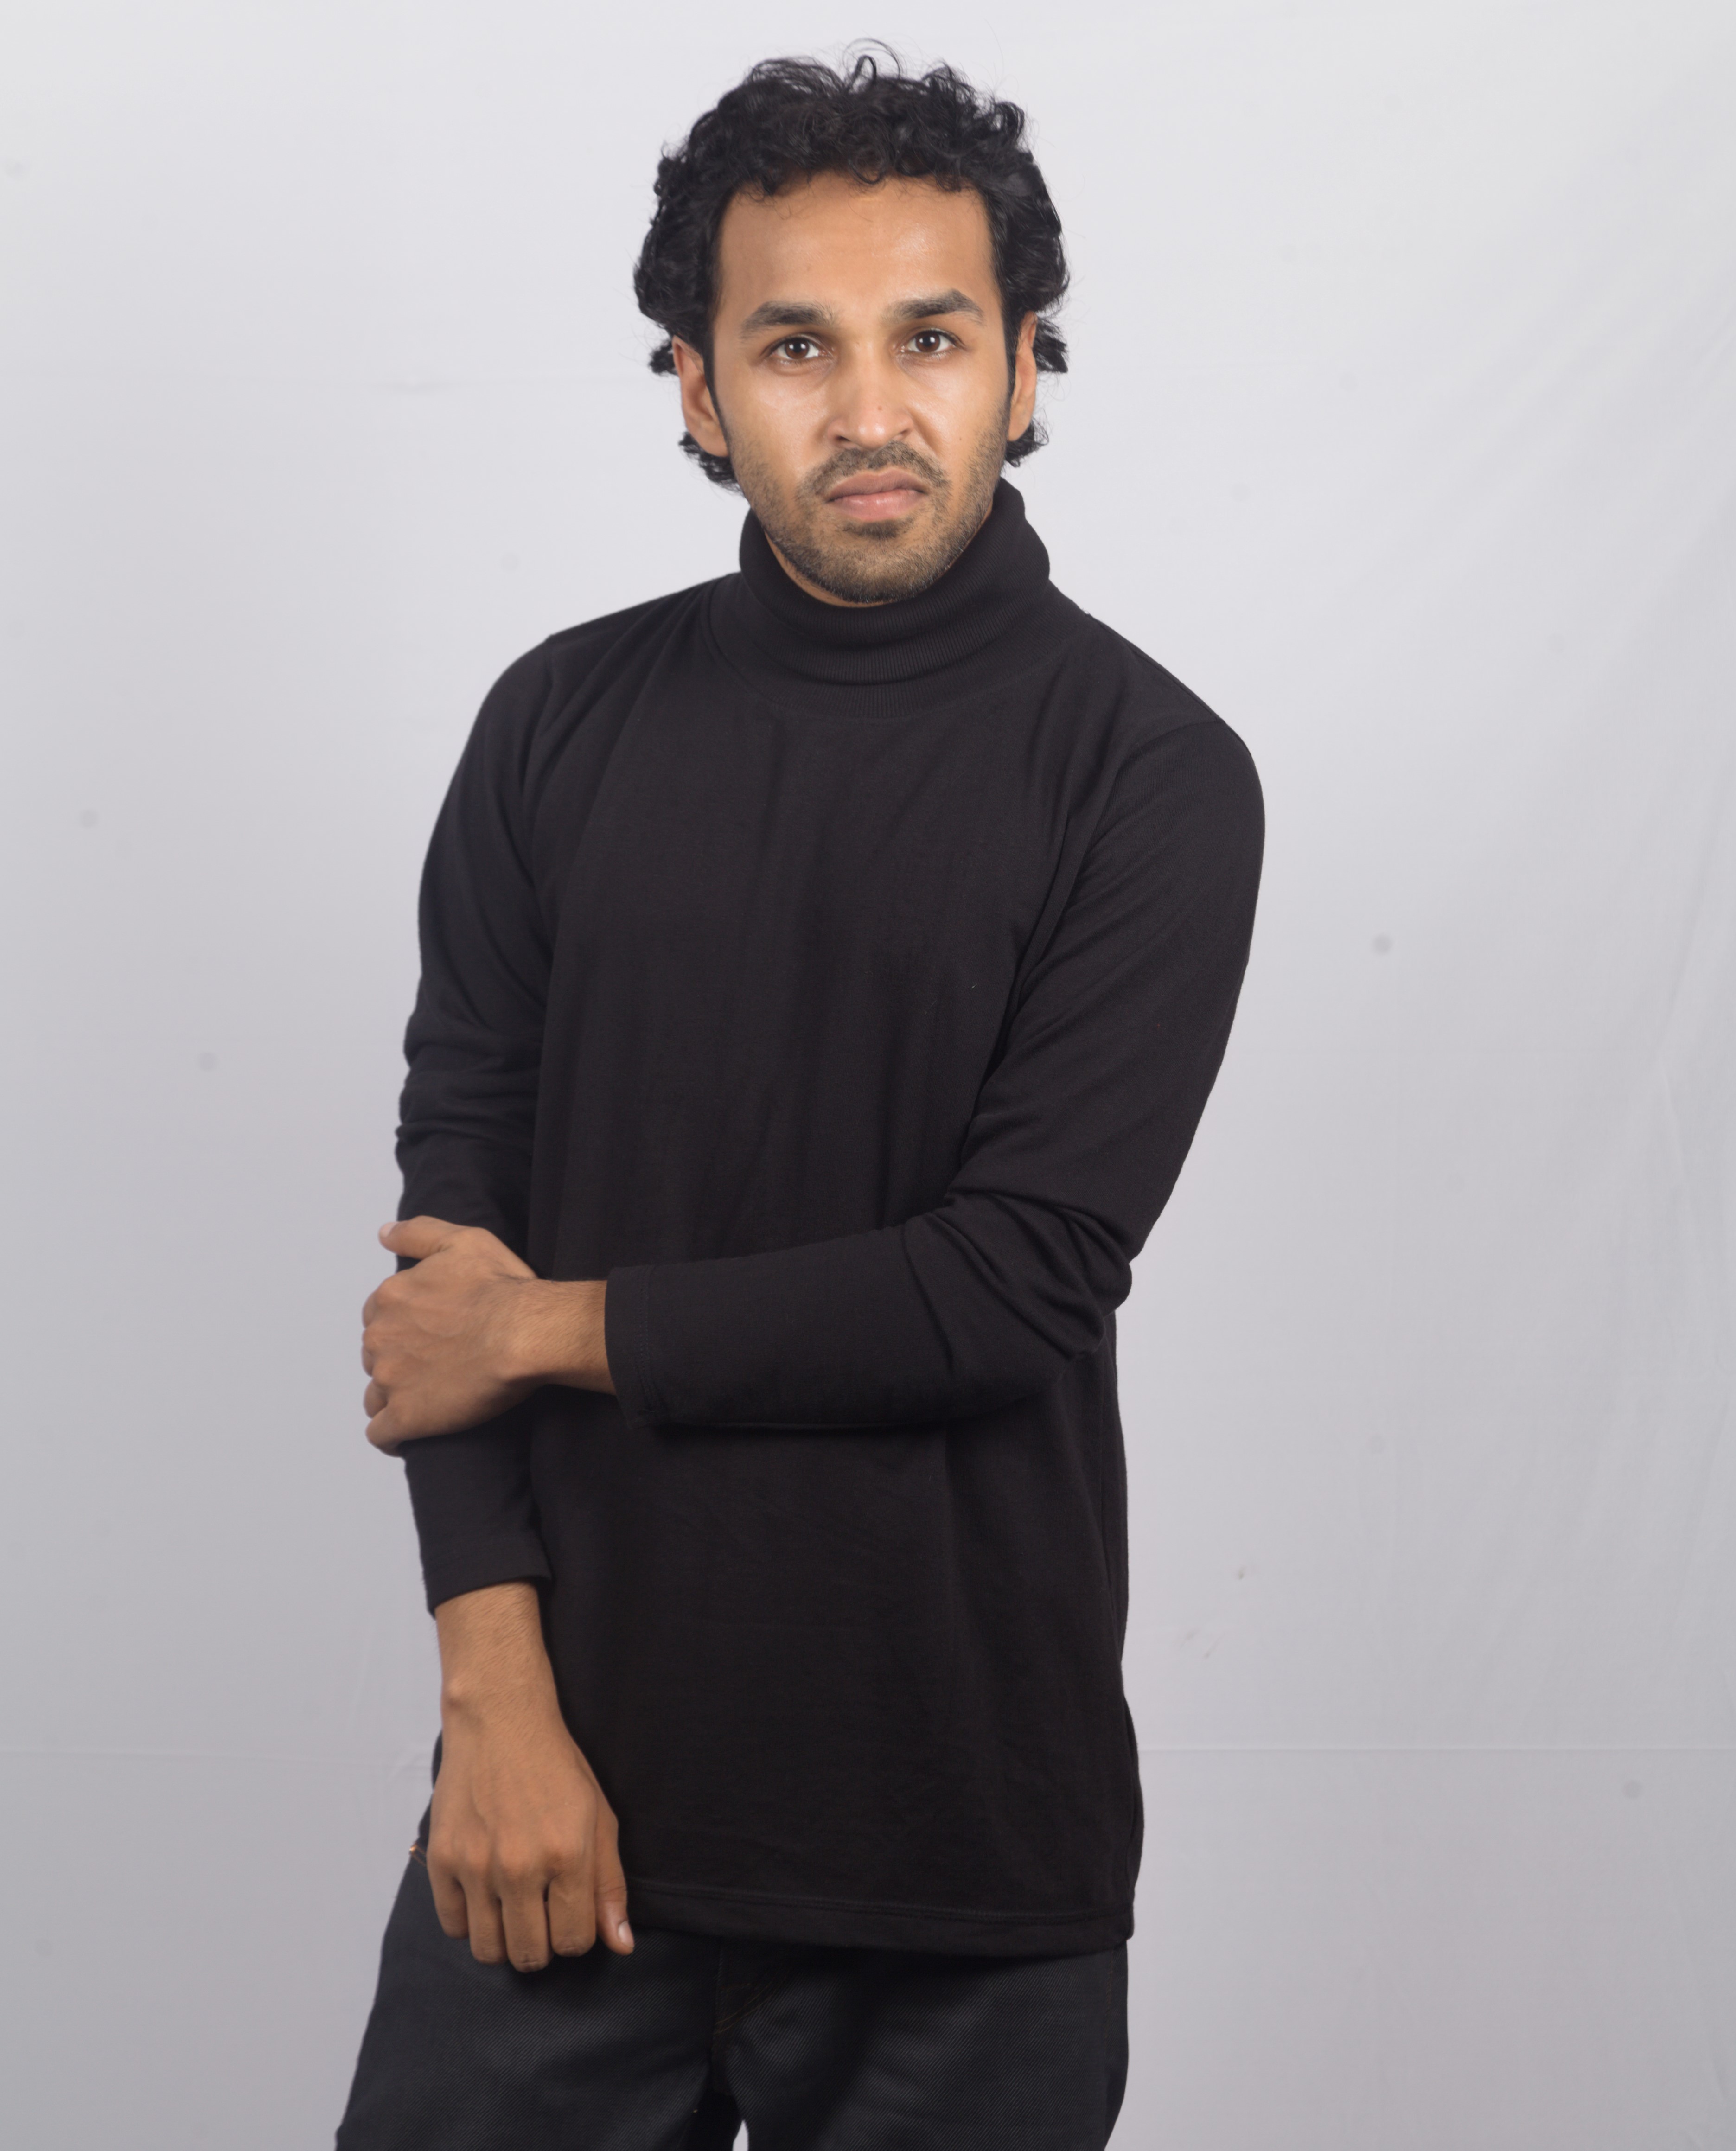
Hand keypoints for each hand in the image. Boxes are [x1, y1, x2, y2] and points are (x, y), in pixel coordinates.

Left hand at [361, 1217, 610, 1451]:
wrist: (526, 1333)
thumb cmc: (502, 1287)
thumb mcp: (463, 1241)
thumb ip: (418, 1233)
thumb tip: (384, 1233)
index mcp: (391, 1298)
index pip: (377, 1316)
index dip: (402, 1326)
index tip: (427, 1335)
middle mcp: (381, 1338)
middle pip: (375, 1356)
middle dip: (397, 1361)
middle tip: (436, 1366)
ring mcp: (390, 1380)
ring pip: (374, 1395)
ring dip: (393, 1398)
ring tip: (427, 1401)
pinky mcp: (407, 1417)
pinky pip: (381, 1434)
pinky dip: (392, 1436)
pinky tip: (409, 1436)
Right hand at [429, 1583, 632, 1967]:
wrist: (500, 1722)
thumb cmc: (557, 1768)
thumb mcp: (599, 1818)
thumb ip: (610, 1885)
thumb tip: (622, 1946)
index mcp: (567, 1854)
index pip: (574, 1942)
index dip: (576, 1936)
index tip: (571, 1912)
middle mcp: (520, 1865)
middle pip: (530, 1956)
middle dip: (542, 1945)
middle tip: (542, 1914)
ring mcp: (476, 1864)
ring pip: (489, 1950)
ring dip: (505, 1940)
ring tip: (513, 1909)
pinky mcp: (441, 1859)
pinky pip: (453, 1926)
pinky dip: (470, 1921)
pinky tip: (484, 1894)